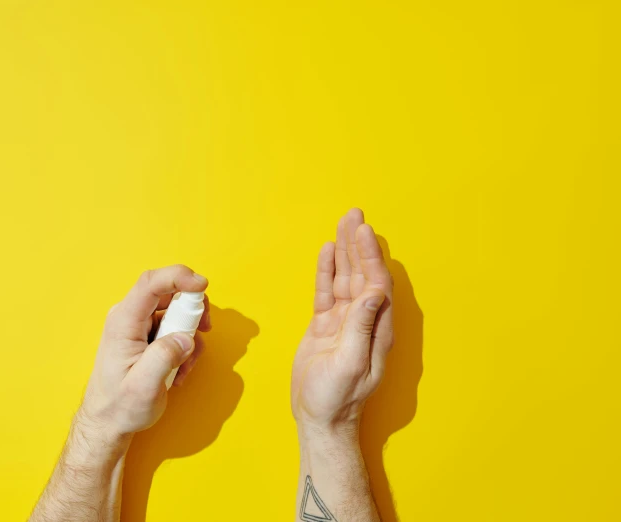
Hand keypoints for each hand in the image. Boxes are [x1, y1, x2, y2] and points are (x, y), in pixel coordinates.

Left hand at [80, 265, 210, 437]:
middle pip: (169, 291)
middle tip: (204, 330)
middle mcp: (130, 317)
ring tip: (185, 366)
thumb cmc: (120, 406)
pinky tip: (179, 370)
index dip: (178, 276)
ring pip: (177, 310)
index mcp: (124, 322)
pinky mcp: (149, 335)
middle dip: (193, 309)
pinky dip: (186, 345)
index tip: (202, 285)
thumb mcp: (143, 387)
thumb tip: (185, 338)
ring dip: (190, 334)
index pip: (151, 283)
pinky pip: (176, 327)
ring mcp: (140, 325)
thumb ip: (164, 358)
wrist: (109, 421)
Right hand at [291, 209, 392, 435]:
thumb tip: (374, 291)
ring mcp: (344, 321)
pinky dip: (327, 271)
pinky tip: (327, 252)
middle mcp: (363, 319)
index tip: (364, 231)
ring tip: (342, 223)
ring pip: (345, 277)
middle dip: (359, 243)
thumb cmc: (337, 398)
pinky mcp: (325, 325)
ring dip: (344, 250)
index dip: (370, 256)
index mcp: (376, 328)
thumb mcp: (349, 364)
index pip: (375, 282)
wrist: (319, 417)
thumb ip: (360, 326)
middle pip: (362, 273)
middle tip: (354, 214)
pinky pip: (327, 291)